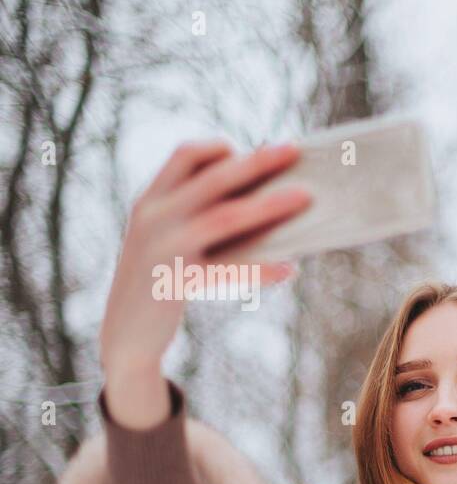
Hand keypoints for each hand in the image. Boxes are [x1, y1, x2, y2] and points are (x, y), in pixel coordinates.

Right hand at [100, 140, 310, 427]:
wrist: (124, 336)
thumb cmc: (159, 283)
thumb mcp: (165, 240)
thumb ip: (196, 217)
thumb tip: (262, 202)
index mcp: (151, 200)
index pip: (185, 155)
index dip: (220, 148)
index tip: (251, 150)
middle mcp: (153, 216)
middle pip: (214, 177)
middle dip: (257, 162)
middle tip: (294, 150)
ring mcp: (163, 248)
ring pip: (225, 217)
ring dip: (269, 204)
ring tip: (305, 199)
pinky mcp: (176, 283)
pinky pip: (229, 270)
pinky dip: (262, 268)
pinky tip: (290, 268)